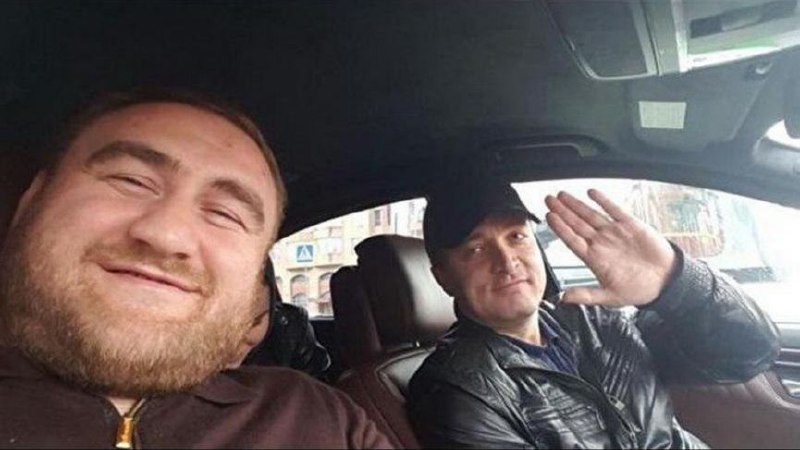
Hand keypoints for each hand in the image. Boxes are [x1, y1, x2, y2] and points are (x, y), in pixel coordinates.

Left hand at [544, 189, 676, 306]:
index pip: (571, 240)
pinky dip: (603, 201)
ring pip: (591, 215)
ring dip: (576, 204)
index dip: (560, 228)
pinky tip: (592, 193)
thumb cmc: (638, 290)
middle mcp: (601, 243)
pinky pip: (614, 210)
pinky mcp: (631, 225)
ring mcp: (614, 233)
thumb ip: (586, 295)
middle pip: (577, 224)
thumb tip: (563, 299)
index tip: (548, 217)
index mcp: (594, 258)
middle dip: (562, 211)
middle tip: (548, 199)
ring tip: (562, 195)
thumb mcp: (609, 297)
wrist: (666, 281)